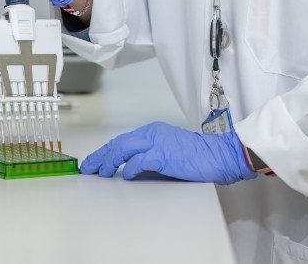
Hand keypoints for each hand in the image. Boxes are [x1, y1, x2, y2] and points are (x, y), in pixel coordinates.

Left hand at [80, 121, 256, 183]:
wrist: (219, 155)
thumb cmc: (197, 157)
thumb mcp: (167, 154)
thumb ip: (148, 160)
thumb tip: (130, 172)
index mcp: (152, 132)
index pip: (121, 141)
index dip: (105, 152)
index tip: (94, 162)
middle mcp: (151, 133)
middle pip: (118, 144)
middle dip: (100, 156)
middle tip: (88, 167)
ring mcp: (157, 142)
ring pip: (123, 149)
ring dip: (109, 162)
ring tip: (99, 172)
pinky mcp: (163, 154)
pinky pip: (140, 161)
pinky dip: (130, 169)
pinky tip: (125, 176)